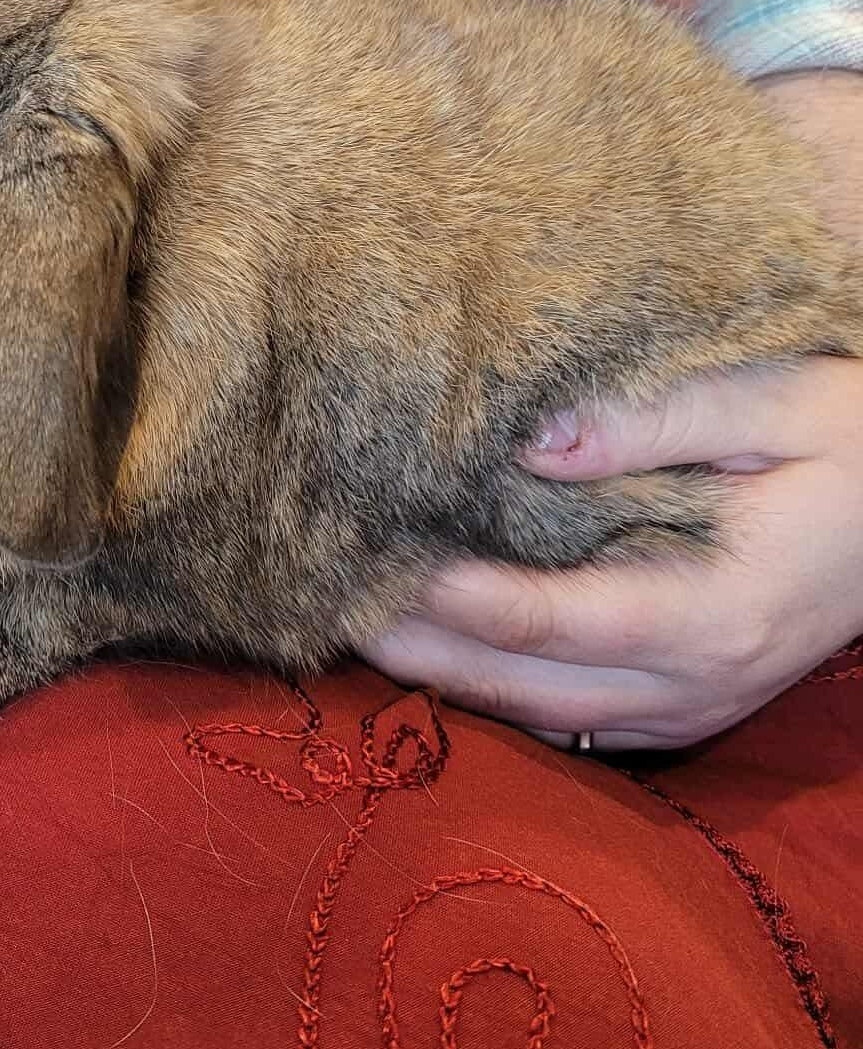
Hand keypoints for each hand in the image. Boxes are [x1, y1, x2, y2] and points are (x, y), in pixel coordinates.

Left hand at [363, 70, 862, 750]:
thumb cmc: (858, 447)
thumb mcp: (780, 406)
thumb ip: (656, 420)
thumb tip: (530, 440)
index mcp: (710, 613)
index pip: (541, 621)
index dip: (443, 595)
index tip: (361, 554)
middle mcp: (688, 683)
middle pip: (512, 682)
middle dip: (408, 642)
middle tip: (311, 592)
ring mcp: (685, 707)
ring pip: (524, 709)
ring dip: (434, 668)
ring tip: (341, 613)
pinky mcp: (678, 703)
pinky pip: (556, 712)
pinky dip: (484, 680)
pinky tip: (426, 639)